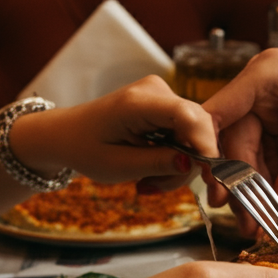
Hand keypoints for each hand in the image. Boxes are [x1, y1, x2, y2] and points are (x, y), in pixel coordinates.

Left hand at [11, 75, 218, 188]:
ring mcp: (162, 94)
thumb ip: (158, 163)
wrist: (67, 134)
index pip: (189, 117)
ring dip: (179, 164)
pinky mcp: (165, 104)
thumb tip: (194, 164)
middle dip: (190, 163)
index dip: (205, 146)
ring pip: (194, 134)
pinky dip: (175, 156)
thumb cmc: (85, 148)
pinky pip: (185, 132)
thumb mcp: (118, 166)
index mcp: (138, 102)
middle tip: (158, 188)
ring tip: (149, 182)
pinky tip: (153, 168)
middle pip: (197, 127)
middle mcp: (155, 90)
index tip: (210, 176)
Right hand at [203, 44, 277, 210]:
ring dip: (255, 190)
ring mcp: (273, 108)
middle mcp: (261, 89)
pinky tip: (275, 211)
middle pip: (233, 141)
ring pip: (251, 155)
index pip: (217, 113)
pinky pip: (271, 157)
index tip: (215, 190)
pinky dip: (273, 184)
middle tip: (245, 224)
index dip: (209, 152)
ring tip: (259, 226)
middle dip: (240, 185)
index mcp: (266, 76)